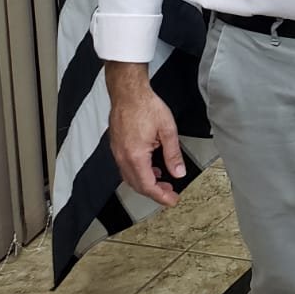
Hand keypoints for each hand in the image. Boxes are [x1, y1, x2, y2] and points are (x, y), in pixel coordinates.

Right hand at [106, 62, 185, 206]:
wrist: (128, 92)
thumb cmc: (146, 106)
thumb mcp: (167, 130)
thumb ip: (173, 154)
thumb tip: (178, 173)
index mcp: (136, 155)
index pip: (147, 185)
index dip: (160, 196)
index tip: (171, 200)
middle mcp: (122, 157)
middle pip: (137, 185)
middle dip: (154, 192)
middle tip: (170, 193)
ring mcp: (117, 152)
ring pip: (130, 177)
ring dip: (146, 183)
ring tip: (163, 181)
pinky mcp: (116, 147)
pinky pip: (125, 167)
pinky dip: (138, 173)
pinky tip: (150, 168)